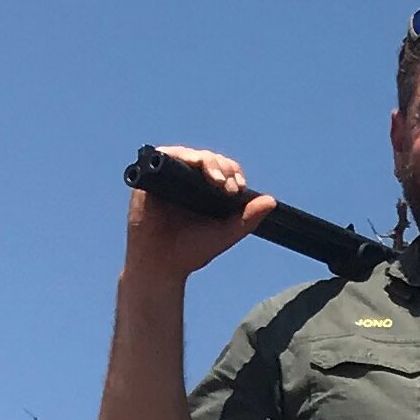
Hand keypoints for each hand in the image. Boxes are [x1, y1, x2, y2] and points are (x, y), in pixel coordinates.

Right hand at [124, 146, 268, 283]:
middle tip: (227, 185)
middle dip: (221, 166)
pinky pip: (164, 155)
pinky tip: (191, 164)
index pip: (223, 169)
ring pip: (188, 154)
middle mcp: (186, 179)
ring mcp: (167, 176)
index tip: (237, 188)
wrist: (160, 265)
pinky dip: (179, 156)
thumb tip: (271, 201)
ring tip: (214, 178)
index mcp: (204, 189)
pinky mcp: (148, 177)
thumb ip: (247, 219)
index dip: (232, 172)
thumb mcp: (225, 234)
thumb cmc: (190, 251)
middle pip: (208, 158)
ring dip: (205, 160)